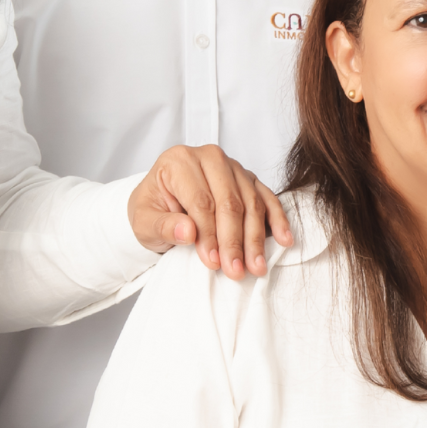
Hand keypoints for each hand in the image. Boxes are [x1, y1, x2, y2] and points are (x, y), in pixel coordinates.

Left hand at [129, 144, 293, 278]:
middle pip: (229, 202)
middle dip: (234, 240)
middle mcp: (209, 157)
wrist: (161, 203)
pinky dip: (277, 219)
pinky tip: (283, 240)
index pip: (201, 201)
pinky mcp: (248, 178)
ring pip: (251, 202)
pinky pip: (267, 197)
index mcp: (179, 161)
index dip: (209, 235)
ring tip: (256, 266)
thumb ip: (163, 227)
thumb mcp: (143, 222)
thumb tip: (188, 233)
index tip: (213, 262)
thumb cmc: (152, 210)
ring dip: (255, 237)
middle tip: (236, 270)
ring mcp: (232, 166)